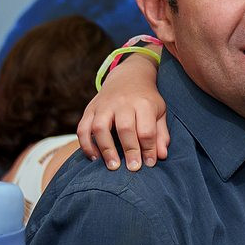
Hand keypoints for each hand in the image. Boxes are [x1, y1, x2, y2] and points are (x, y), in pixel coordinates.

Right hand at [78, 54, 168, 171]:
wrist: (128, 76)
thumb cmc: (146, 100)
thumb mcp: (159, 112)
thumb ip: (161, 134)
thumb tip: (161, 156)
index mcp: (143, 103)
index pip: (146, 129)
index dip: (149, 149)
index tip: (149, 163)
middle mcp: (122, 102)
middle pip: (125, 128)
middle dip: (129, 150)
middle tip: (133, 168)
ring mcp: (104, 105)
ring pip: (100, 127)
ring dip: (105, 149)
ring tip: (113, 166)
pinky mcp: (90, 109)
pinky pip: (83, 128)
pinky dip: (86, 144)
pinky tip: (94, 157)